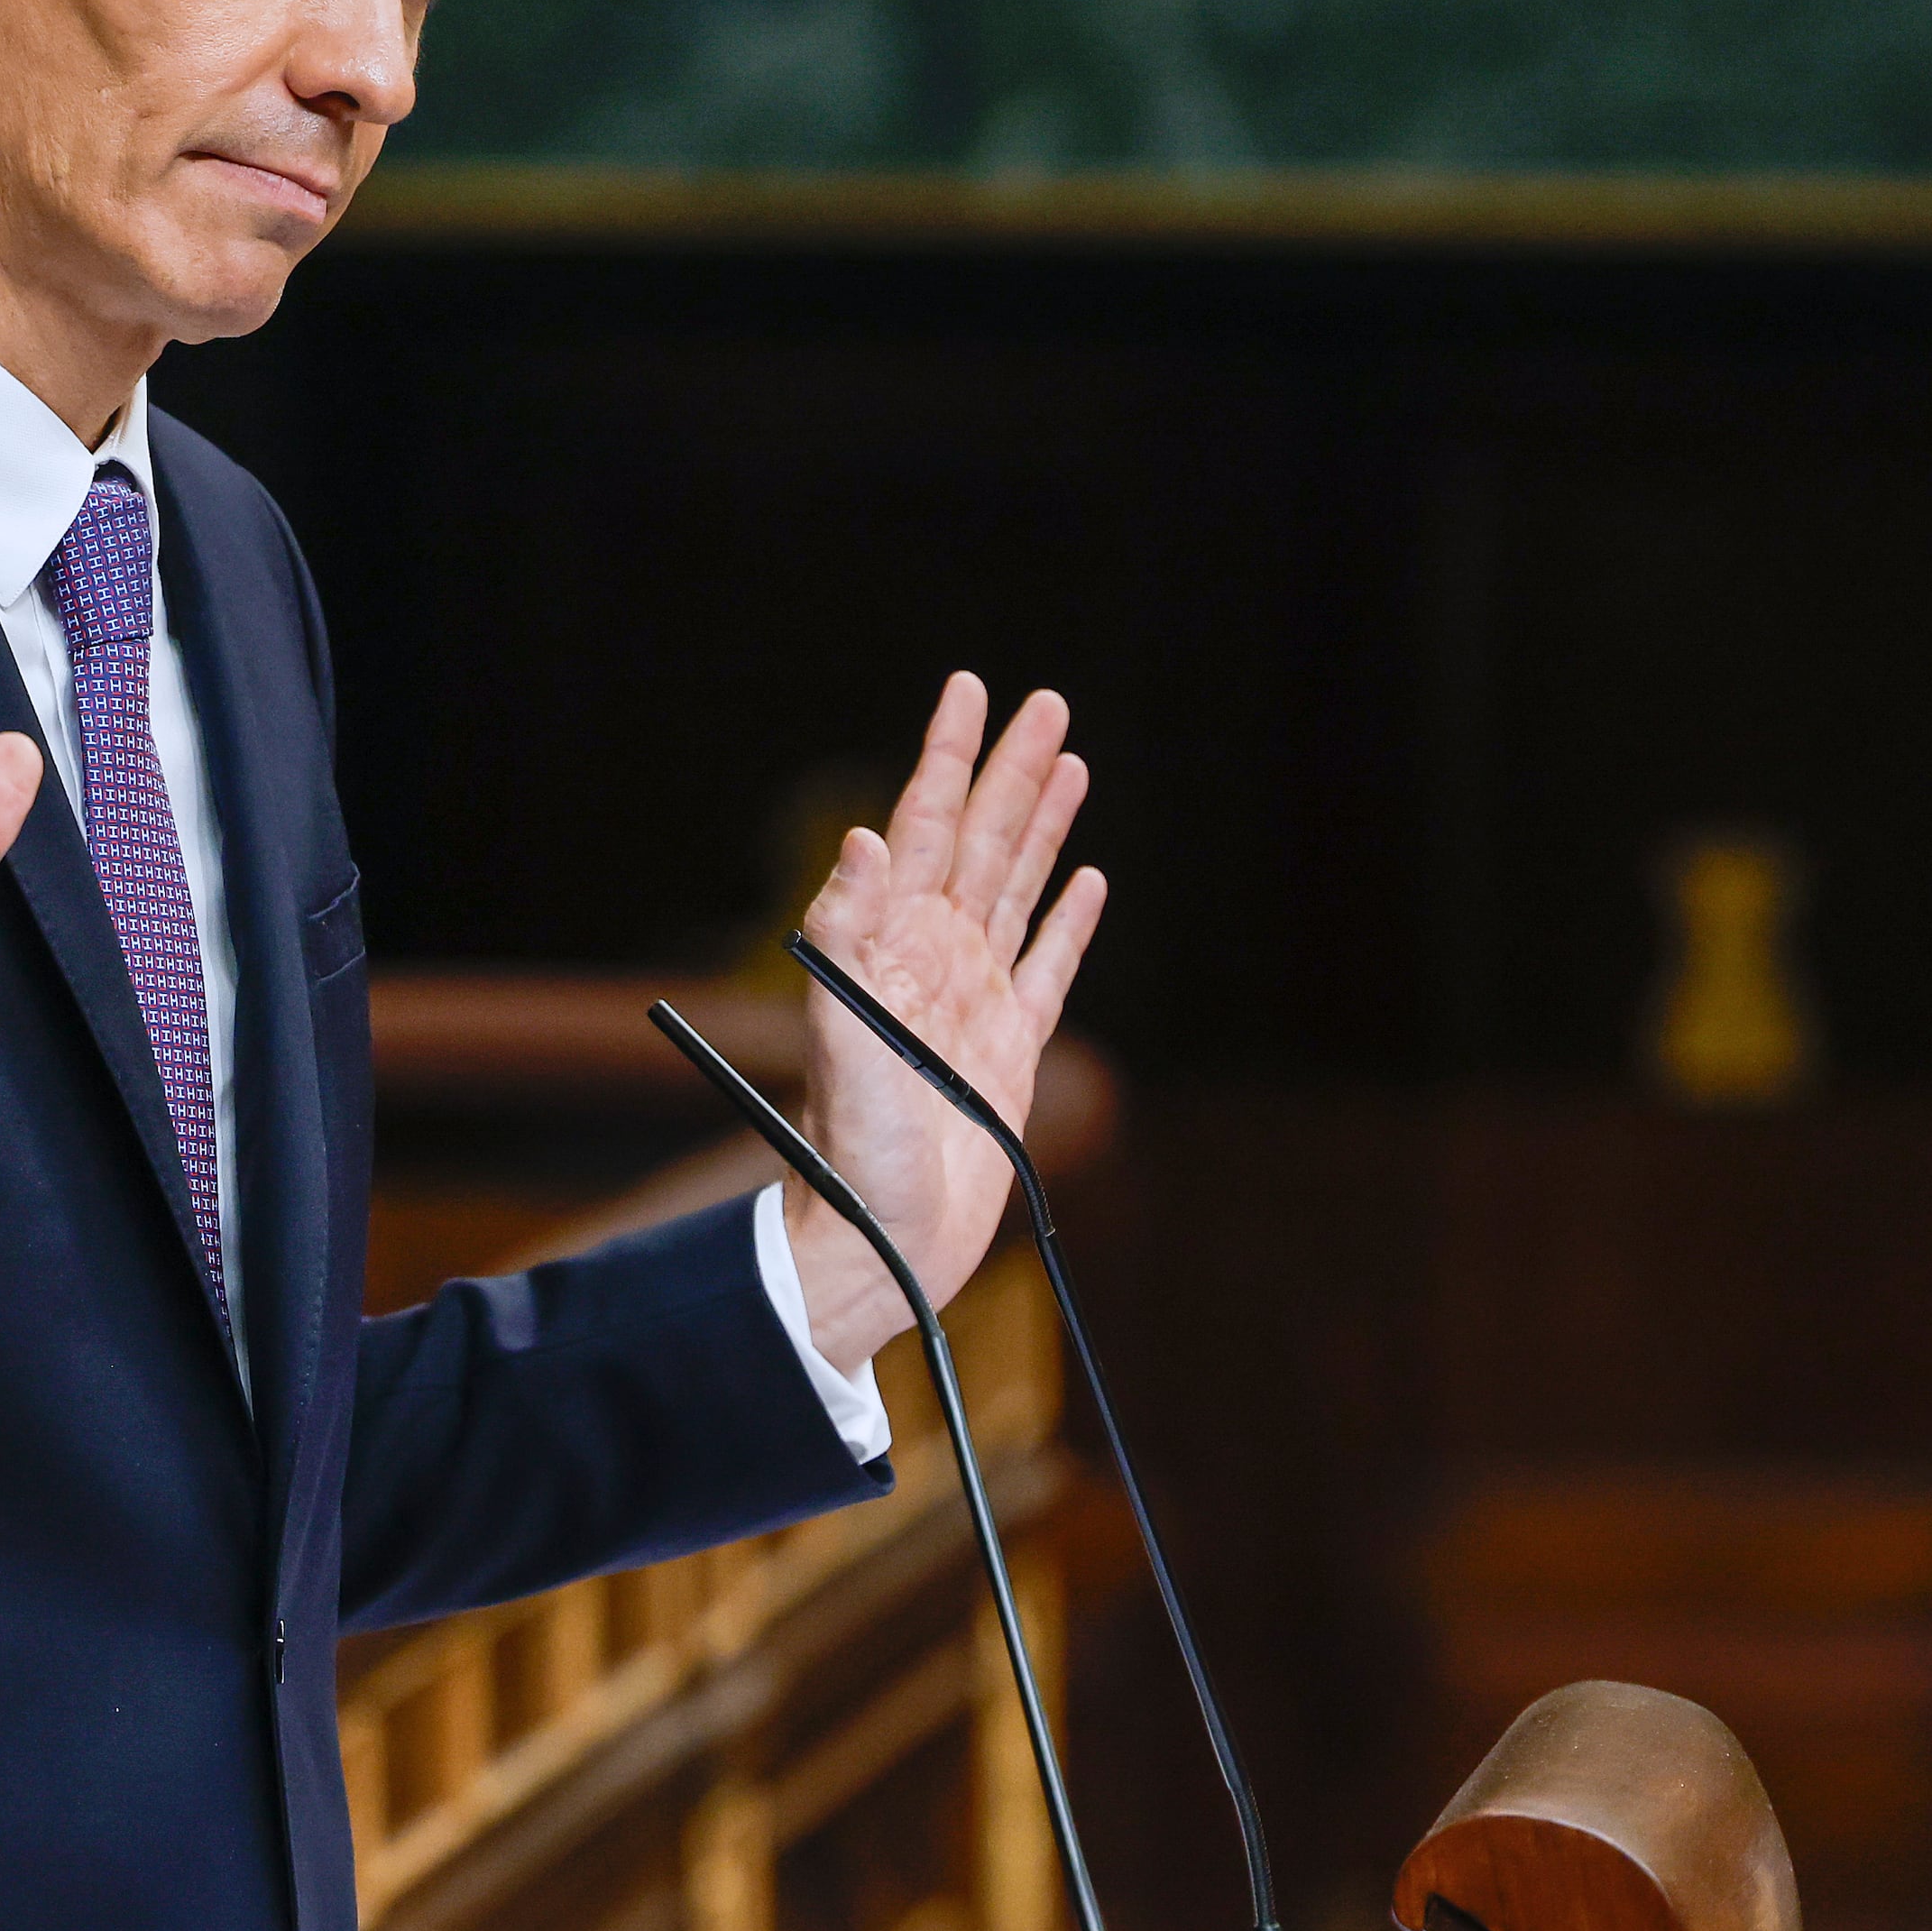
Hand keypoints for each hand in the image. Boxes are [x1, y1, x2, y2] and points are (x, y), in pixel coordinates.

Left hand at [783, 675, 1105, 1375]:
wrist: (881, 1239)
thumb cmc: (850, 1146)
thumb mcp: (843, 1034)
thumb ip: (847, 935)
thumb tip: (865, 839)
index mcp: (894, 943)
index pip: (927, 827)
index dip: (948, 757)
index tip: (970, 690)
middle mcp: (933, 957)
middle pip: (983, 843)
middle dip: (1011, 772)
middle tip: (1045, 702)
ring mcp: (973, 1000)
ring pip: (1017, 889)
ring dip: (1042, 827)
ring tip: (1068, 765)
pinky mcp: (1009, 1050)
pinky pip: (1048, 968)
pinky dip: (1069, 921)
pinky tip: (1088, 882)